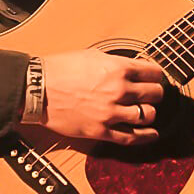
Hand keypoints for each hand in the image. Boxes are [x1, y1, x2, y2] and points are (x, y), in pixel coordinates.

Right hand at [36, 50, 165, 145]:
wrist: (36, 89)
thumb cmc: (59, 70)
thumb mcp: (92, 55)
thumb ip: (116, 63)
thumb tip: (132, 68)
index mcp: (117, 69)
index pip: (153, 72)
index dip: (156, 74)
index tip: (155, 77)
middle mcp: (118, 90)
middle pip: (155, 94)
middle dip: (155, 93)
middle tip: (152, 93)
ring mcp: (110, 112)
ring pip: (147, 115)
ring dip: (149, 113)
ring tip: (146, 111)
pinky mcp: (101, 131)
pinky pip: (132, 137)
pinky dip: (146, 136)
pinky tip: (151, 133)